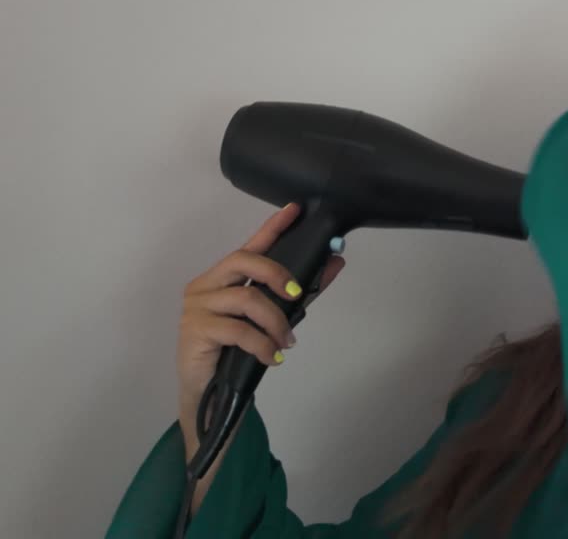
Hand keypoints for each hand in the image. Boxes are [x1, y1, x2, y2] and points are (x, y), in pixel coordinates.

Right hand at [176, 203, 344, 417]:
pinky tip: (272, 357)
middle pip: (243, 260)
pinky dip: (263, 345)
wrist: (210, 394)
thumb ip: (301, 292)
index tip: (295, 210)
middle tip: (296, 295)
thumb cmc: (237, 352)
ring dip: (276, 322)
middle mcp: (206, 285)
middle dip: (277, 274)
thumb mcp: (272, 319)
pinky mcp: (195, 330)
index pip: (250, 245)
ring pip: (246, 299)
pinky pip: (239, 331)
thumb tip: (336, 262)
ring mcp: (197, 306)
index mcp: (223, 278)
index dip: (272, 227)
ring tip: (286, 342)